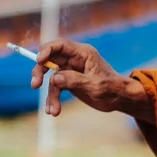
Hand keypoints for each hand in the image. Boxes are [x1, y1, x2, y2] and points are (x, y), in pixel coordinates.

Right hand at [31, 38, 146, 116]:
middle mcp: (74, 59)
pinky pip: (56, 89)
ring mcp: (71, 71)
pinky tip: (53, 111)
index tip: (38, 60)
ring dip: (49, 94)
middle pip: (50, 59)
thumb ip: (74, 80)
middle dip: (40, 71)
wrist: (120, 99)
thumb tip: (53, 79)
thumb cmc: (113, 88)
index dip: (47, 50)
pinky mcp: (69, 82)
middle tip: (35, 84)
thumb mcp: (95, 85)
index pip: (60, 45)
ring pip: (51, 78)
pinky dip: (53, 99)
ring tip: (53, 110)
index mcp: (83, 53)